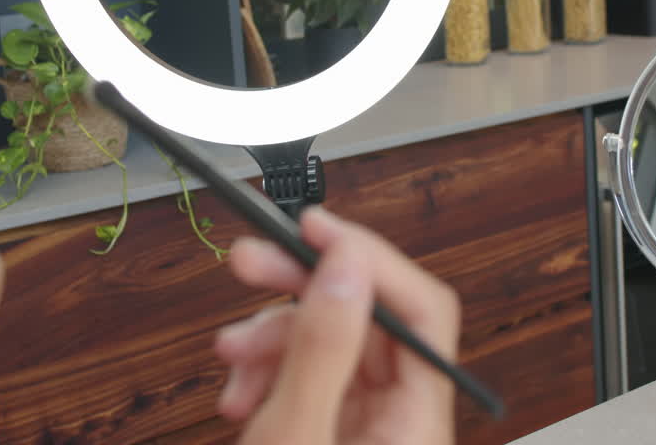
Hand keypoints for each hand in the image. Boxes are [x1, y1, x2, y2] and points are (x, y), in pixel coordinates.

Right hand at [215, 207, 459, 444]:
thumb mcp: (294, 434)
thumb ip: (322, 352)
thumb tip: (345, 269)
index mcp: (417, 421)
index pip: (422, 309)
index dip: (369, 258)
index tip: (314, 230)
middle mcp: (402, 417)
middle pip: (370, 317)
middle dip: (303, 286)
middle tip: (253, 261)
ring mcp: (368, 422)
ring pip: (331, 340)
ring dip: (274, 334)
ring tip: (233, 351)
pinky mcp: (334, 427)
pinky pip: (310, 372)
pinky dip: (269, 369)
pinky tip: (241, 390)